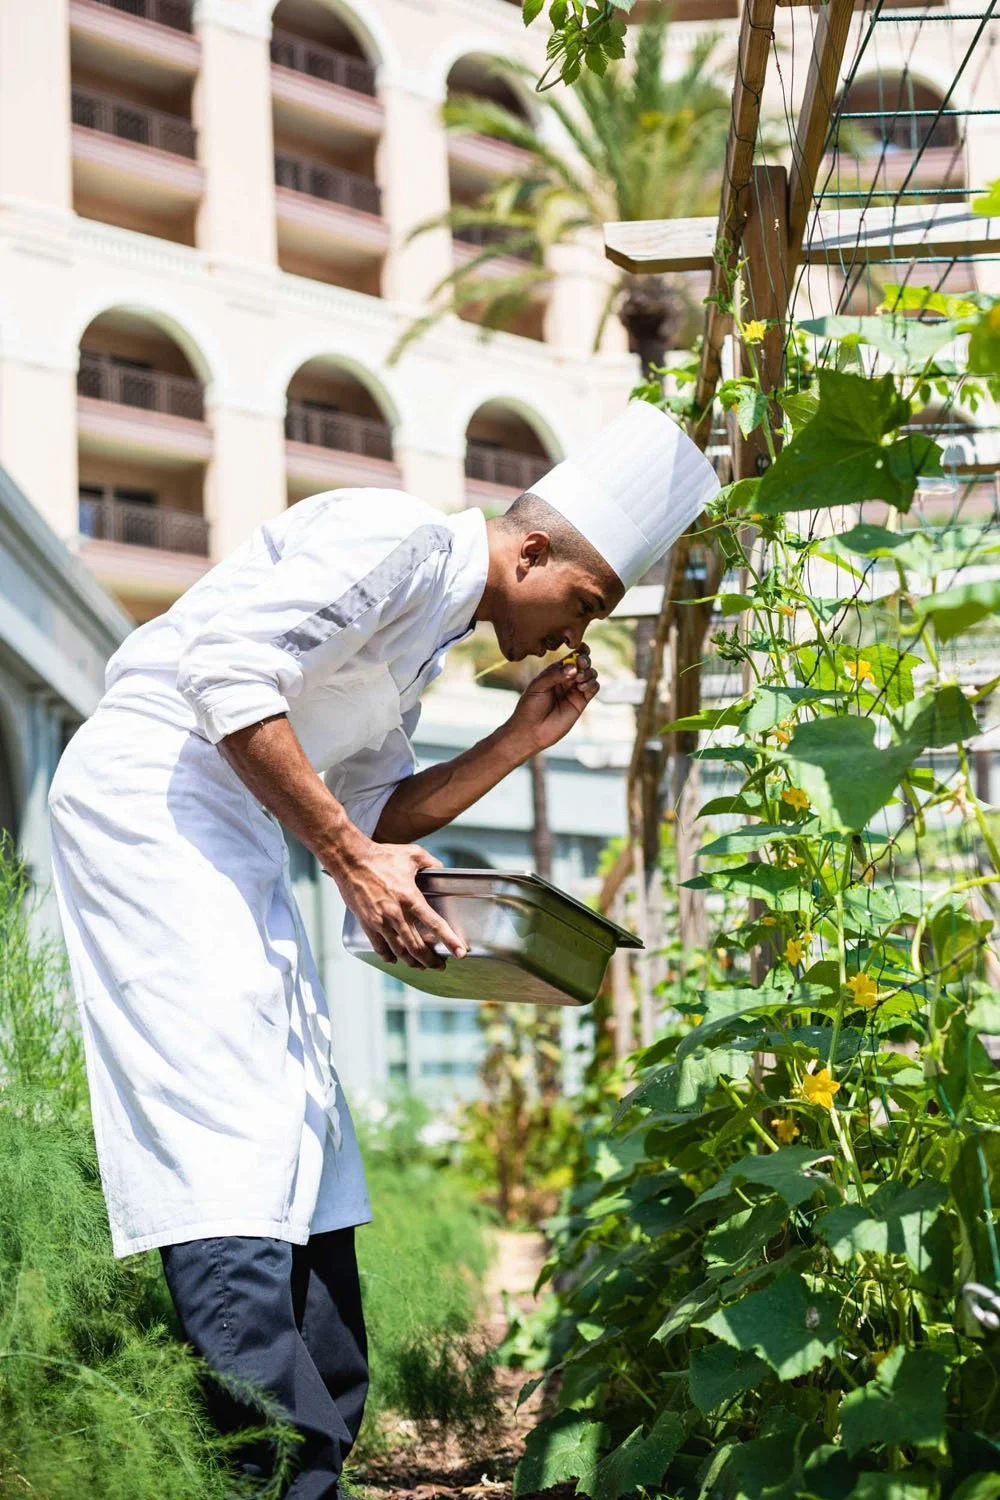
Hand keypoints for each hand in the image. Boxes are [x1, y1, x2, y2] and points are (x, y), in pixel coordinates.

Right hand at [328, 838, 466, 969]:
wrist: (350, 860)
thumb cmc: (381, 856)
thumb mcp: (413, 854)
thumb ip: (431, 862)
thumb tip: (441, 868)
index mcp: (411, 898)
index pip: (435, 924)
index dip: (450, 940)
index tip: (460, 953)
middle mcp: (396, 913)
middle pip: (418, 946)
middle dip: (431, 960)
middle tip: (439, 966)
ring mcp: (380, 921)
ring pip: (400, 951)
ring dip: (412, 962)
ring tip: (420, 966)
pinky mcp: (366, 923)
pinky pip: (379, 947)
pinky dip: (389, 956)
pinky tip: (395, 959)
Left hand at [507, 651, 599, 753]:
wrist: (531, 730)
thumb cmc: (530, 706)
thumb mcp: (538, 685)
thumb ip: (555, 674)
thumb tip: (574, 668)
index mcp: (555, 672)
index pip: (571, 657)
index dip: (579, 651)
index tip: (582, 648)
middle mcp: (567, 679)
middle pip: (584, 663)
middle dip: (585, 660)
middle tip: (581, 663)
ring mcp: (574, 691)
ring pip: (591, 674)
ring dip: (588, 672)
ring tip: (578, 680)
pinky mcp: (581, 702)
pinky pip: (593, 688)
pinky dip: (592, 683)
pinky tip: (581, 687)